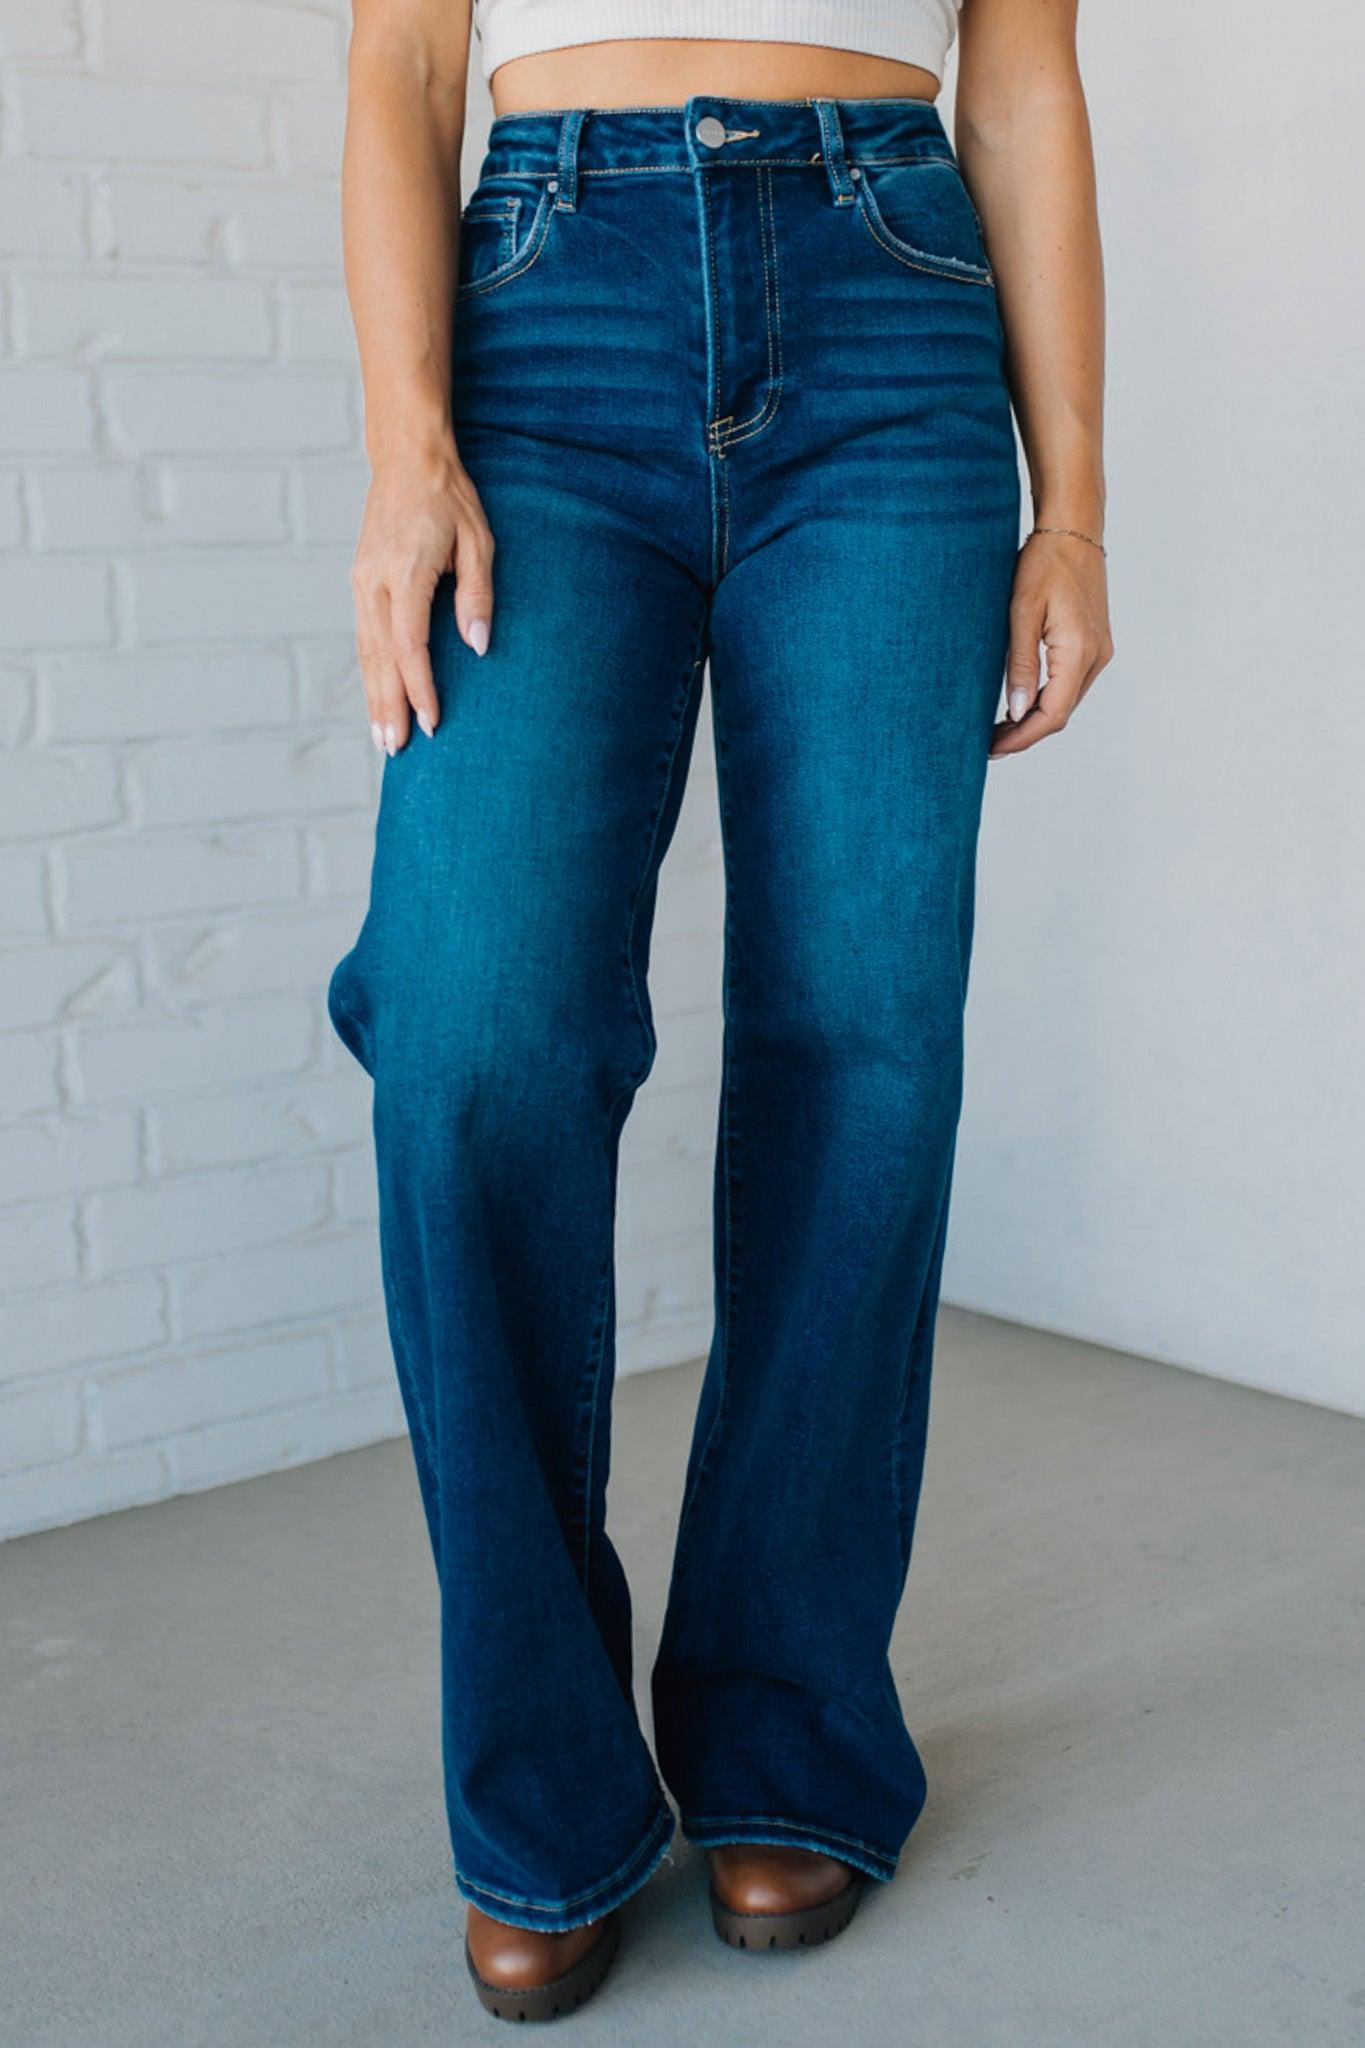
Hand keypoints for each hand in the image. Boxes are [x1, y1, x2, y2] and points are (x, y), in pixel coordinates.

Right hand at [351, 444, 493, 753]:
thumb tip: (478, 646)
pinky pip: (364, 636)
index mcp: (405, 572)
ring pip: (366, 651)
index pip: (410, 644)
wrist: (406, 458)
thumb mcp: (479, 541)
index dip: (420, 688)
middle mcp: (374, 581)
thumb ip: (478, 595)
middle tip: (396, 750)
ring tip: (383, 738)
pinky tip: (377, 697)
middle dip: (389, 706)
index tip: (432, 722)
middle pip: (381, 658)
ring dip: (374, 697)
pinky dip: (370, 671)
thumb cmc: (450, 498)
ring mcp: (361, 581)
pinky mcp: (359, 581)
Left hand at [990, 530, 1113, 757]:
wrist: (1073, 528)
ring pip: (1065, 701)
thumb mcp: (1022, 613)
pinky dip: (1045, 699)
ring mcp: (1099, 651)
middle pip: (1060, 714)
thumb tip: (1016, 711)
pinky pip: (1069, 684)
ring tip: (998, 726)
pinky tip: (1020, 700)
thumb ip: (1020, 665)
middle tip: (988, 742)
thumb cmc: (1045, 562)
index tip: (992, 748)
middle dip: (1024, 732)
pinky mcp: (1094, 644)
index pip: (1052, 714)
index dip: (1022, 737)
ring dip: (1034, 718)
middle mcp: (1096, 657)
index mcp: (1079, 652)